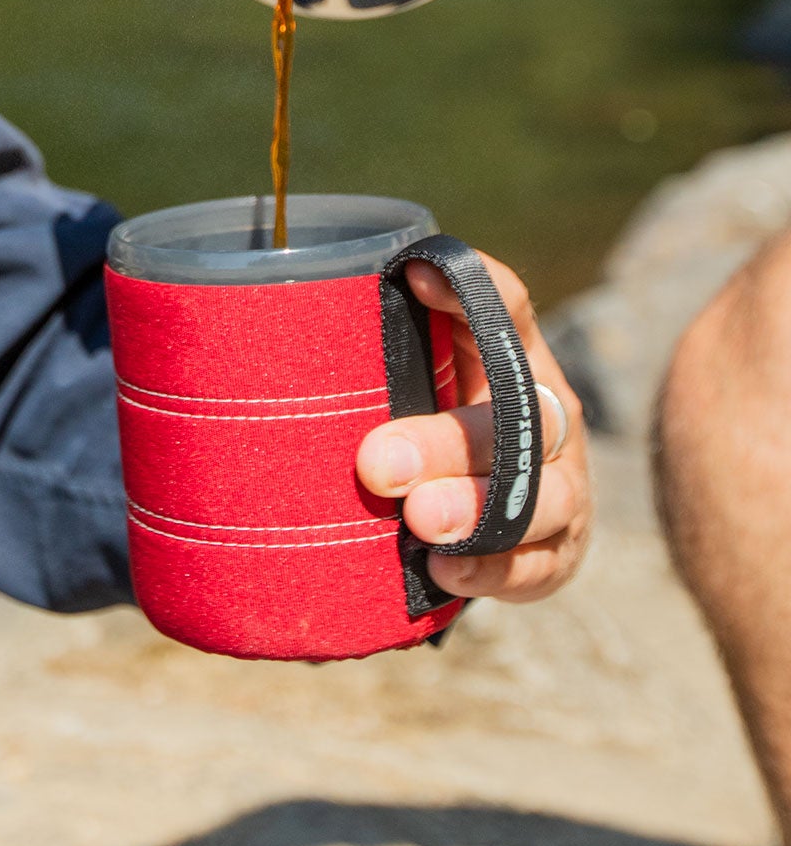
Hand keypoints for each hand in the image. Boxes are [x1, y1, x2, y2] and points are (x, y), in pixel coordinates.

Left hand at [354, 251, 591, 601]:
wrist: (488, 507)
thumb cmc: (426, 414)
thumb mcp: (414, 374)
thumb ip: (377, 348)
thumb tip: (283, 321)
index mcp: (511, 353)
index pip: (504, 307)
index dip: (470, 288)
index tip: (412, 277)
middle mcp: (547, 412)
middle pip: (511, 418)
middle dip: (443, 442)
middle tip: (376, 463)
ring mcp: (562, 483)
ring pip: (539, 495)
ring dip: (474, 508)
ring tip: (420, 519)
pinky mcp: (558, 550)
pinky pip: (535, 564)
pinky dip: (490, 568)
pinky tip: (443, 568)